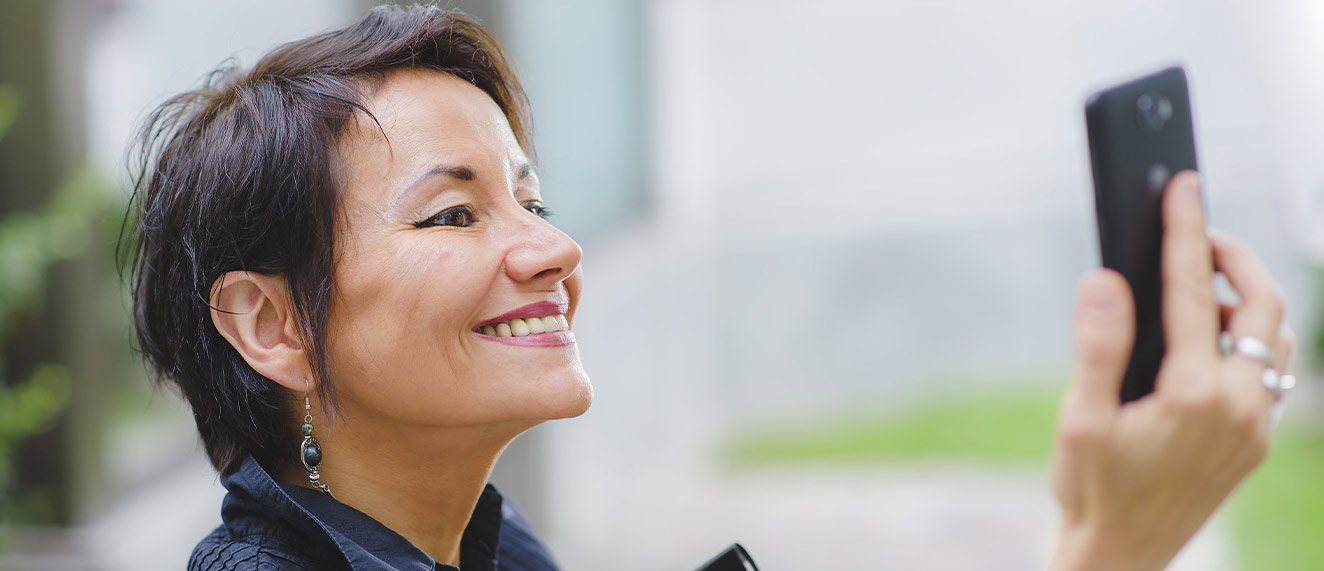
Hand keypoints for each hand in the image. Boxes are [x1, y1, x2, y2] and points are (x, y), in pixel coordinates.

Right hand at [1049, 171, 1291, 570]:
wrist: (1121, 556)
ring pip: (1276, 338)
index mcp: (1192, 395)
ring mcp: (1257, 428)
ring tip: (1206, 277)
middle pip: (1263, 304)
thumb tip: (1107, 280)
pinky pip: (1273, 372)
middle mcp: (1239, 408)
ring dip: (1250, 295)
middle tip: (1197, 229)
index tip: (1183, 186)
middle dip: (1235, 255)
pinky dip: (1255, 336)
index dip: (1185, 231)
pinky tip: (1218, 335)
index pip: (1194, 291)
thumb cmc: (1091, 490)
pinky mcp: (1258, 444)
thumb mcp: (1077, 420)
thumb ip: (1097, 346)